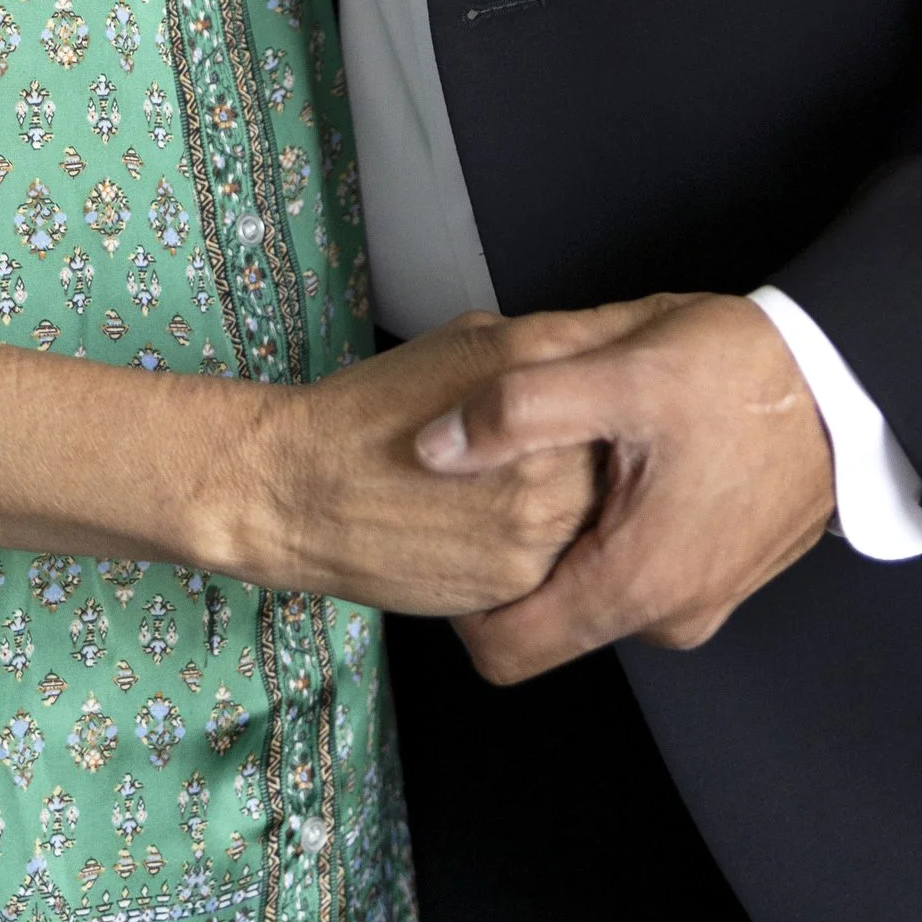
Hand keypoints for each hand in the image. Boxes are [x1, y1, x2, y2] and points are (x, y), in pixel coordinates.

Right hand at [240, 308, 630, 616]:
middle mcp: (551, 447)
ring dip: (581, 504)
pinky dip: (547, 547)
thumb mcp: (468, 340)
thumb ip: (548, 346)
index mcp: (539, 374)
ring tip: (523, 490)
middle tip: (561, 451)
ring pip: (599, 513)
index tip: (615, 395)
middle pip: (623, 449)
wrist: (298, 489)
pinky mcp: (521, 580)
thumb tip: (609, 357)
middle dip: (605, 449)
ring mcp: (540, 522)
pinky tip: (496, 527)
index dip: (619, 387)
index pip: (622, 372)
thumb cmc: (376, 407)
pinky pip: (564, 561)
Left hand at [414, 292, 835, 682]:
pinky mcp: (722, 576)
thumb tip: (431, 449)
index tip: (453, 534)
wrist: (853, 379)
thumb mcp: (619, 369)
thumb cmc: (745, 374)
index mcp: (634, 585)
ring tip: (577, 453)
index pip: (503, 652)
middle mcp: (669, 616)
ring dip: (572, 534)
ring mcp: (702, 601)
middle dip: (517, 555)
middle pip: (546, 620)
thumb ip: (515, 410)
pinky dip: (617, 526)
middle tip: (510, 470)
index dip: (459, 603)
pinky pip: (640, 569)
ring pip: (595, 589)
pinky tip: (626, 457)